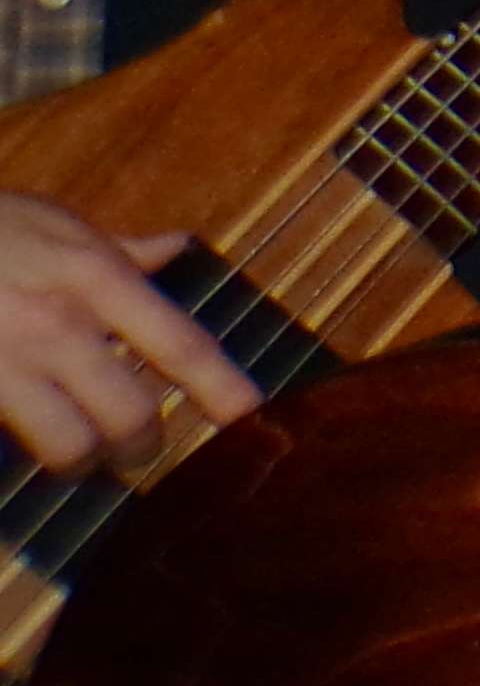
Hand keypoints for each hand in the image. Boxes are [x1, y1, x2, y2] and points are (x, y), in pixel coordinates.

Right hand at [0, 194, 254, 477]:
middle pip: (130, 414)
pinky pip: (8, 446)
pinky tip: (24, 443)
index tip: (250, 416)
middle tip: (141, 448)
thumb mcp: (54, 225)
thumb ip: (119, 248)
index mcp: (95, 278)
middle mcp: (58, 326)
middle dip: (144, 444)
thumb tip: (177, 248)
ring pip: (70, 446)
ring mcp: (6, 366)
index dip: (221, 387)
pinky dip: (25, 455)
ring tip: (81, 455)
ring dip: (84, 461)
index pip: (178, 343)